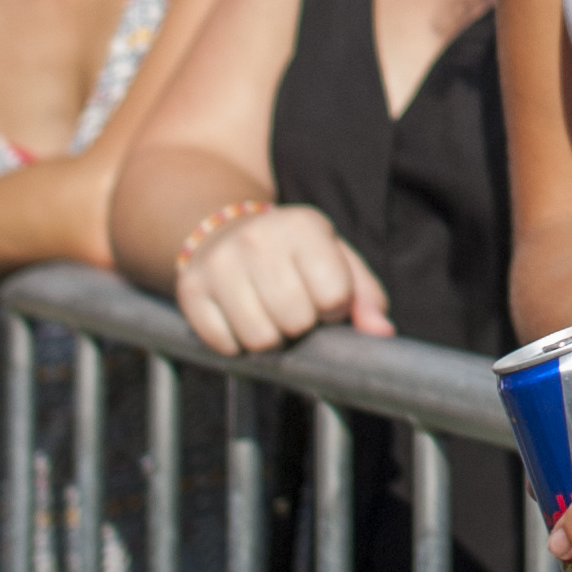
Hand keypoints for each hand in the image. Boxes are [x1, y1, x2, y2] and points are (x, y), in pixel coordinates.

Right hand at [173, 203, 388, 352]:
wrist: (222, 230)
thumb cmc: (294, 254)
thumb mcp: (336, 259)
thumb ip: (366, 295)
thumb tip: (381, 331)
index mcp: (303, 225)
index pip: (334, 297)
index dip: (333, 306)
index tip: (321, 294)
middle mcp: (256, 238)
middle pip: (295, 321)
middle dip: (301, 324)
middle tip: (293, 305)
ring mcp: (218, 263)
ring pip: (260, 340)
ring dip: (270, 337)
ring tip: (268, 311)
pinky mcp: (189, 289)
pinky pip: (224, 345)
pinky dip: (236, 342)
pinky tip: (239, 316)